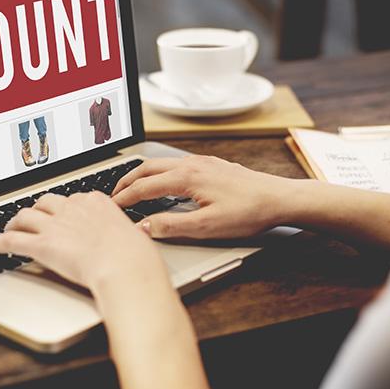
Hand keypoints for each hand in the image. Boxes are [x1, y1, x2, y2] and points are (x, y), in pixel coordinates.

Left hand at [0, 192, 167, 292]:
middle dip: (38, 210)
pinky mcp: (41, 245)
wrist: (125, 266)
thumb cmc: (135, 256)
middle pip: (46, 202)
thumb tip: (133, 239)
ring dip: (15, 223)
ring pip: (25, 216)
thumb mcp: (135, 236)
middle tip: (34, 220)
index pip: (73, 199)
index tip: (62, 215)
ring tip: (9, 229)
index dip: (64, 209)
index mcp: (95, 202)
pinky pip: (11, 240)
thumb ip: (125, 234)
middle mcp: (72, 208)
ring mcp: (55, 225)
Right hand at [112, 155, 297, 238]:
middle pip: (147, 168)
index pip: (144, 187)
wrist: (278, 198)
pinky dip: (159, 172)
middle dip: (126, 181)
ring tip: (131, 187)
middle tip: (112, 195)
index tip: (111, 208)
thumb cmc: (248, 212)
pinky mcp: (212, 165)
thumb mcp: (207, 227)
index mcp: (187, 177)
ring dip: (142, 175)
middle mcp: (192, 164)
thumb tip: (143, 226)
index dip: (124, 199)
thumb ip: (171, 226)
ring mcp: (202, 162)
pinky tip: (163, 183)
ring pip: (161, 163)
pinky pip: (175, 164)